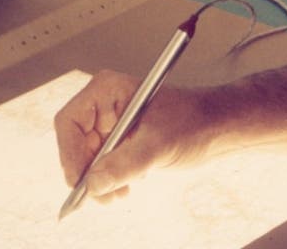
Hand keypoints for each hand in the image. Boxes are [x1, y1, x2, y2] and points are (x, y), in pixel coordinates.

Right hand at [53, 69, 210, 202]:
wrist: (217, 128)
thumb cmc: (194, 121)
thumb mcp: (158, 145)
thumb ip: (125, 164)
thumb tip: (94, 183)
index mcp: (108, 90)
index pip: (70, 122)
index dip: (69, 153)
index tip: (79, 181)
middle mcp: (104, 104)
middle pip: (75, 142)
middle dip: (86, 172)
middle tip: (99, 195)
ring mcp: (110, 122)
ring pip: (86, 157)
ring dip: (98, 180)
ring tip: (117, 195)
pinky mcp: (119, 139)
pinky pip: (101, 163)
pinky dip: (108, 179)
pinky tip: (124, 187)